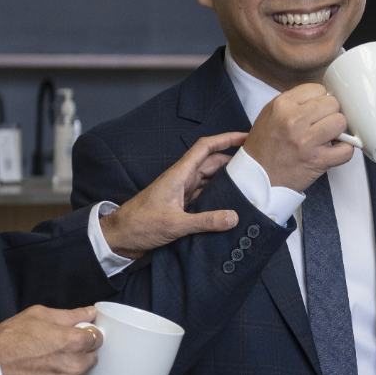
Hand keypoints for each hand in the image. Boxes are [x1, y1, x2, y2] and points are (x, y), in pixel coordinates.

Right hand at [0, 305, 100, 374]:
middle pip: (92, 360)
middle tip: (59, 354)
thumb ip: (69, 315)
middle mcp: (74, 366)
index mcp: (73, 341)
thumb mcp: (37, 316)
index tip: (75, 338)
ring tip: (54, 373)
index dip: (85, 336)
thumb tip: (90, 311)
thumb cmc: (7, 341)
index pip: (97, 338)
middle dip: (80, 356)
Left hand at [99, 132, 245, 257]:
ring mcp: (181, 193)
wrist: (119, 237)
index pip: (205, 148)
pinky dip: (217, 198)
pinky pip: (204, 196)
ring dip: (226, 180)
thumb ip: (205, 221)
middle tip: (256, 164)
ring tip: (248, 184)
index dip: (226, 138)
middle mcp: (181, 180)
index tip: (246, 137)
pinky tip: (229, 205)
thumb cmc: (139, 225)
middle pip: (211, 163)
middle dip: (232, 160)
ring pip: (209, 180)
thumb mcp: (175, 224)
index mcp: (179, 175)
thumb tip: (234, 217)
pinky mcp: (180, 206)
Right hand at [242, 82, 352, 190]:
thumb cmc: (263, 148)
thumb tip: (322, 97)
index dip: (319, 100)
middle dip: (329, 114)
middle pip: (332, 103)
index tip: (316, 111)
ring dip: (338, 130)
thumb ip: (293, 103)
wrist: (256, 178)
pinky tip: (335, 150)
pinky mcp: (317, 160)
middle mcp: (294, 120)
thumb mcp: (269, 114)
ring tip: (328, 136)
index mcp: (281, 105)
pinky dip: (345, 150)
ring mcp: (306, 141)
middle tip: (322, 124)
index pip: (317, 89)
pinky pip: (346, 149)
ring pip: (341, 122)